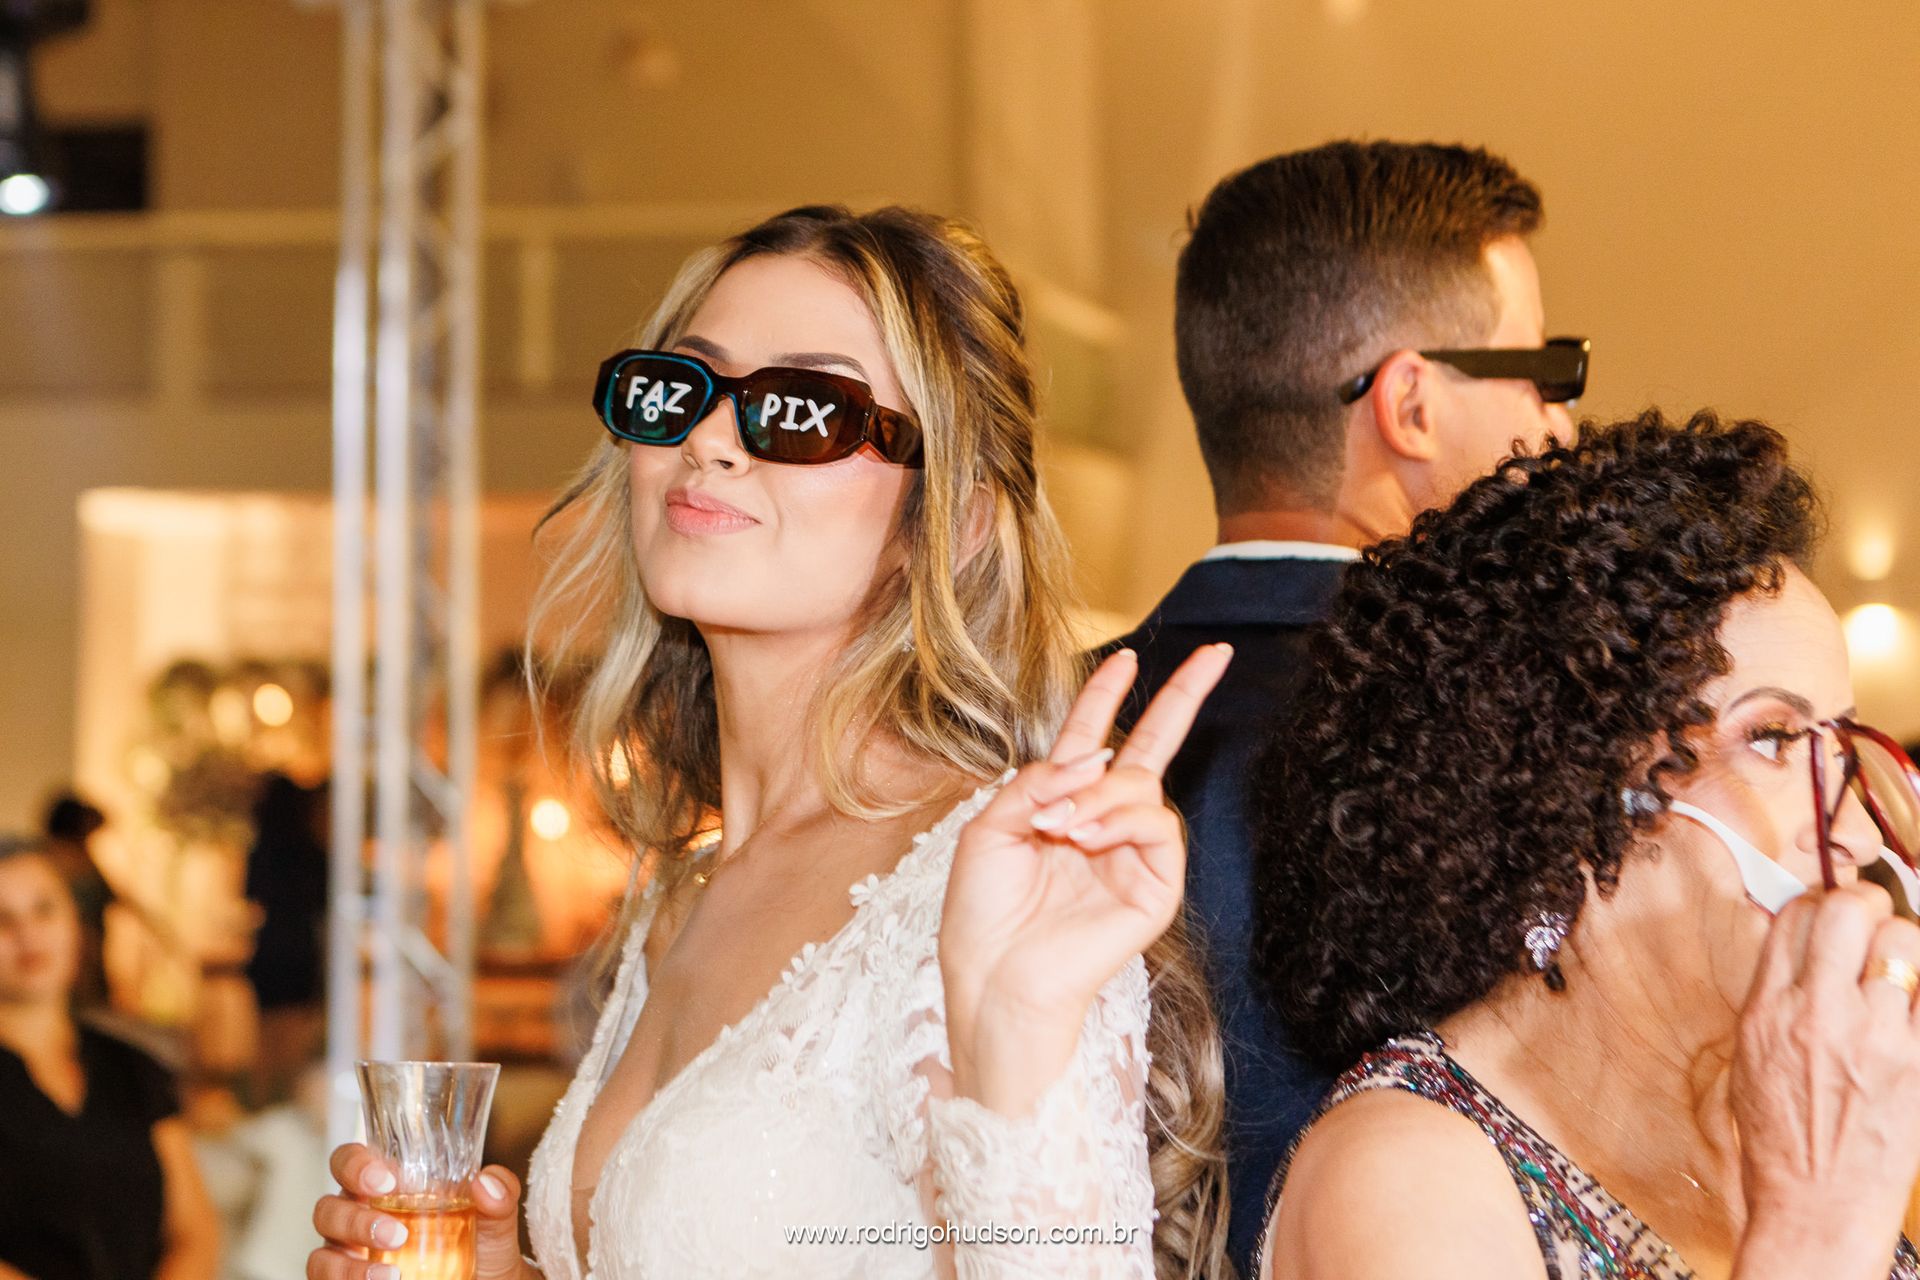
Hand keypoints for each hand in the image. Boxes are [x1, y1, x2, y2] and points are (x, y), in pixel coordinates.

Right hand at [308, 1143, 531, 1279]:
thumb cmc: (480, 1244)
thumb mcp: (496, 1218)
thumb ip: (500, 1194)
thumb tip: (486, 1183)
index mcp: (382, 1186)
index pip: (348, 1161)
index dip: (354, 1165)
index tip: (386, 1180)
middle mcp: (356, 1217)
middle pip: (327, 1209)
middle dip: (355, 1220)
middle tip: (397, 1234)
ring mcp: (348, 1256)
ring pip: (322, 1256)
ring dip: (350, 1266)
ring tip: (392, 1276)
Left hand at [939, 644, 1230, 1112]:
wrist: (993, 976)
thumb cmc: (982, 913)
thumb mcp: (991, 828)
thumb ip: (1038, 782)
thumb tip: (1100, 754)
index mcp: (1061, 808)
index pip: (1093, 741)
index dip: (1105, 697)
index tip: (1124, 658)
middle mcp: (1103, 826)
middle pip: (1153, 749)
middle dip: (1183, 698)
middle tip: (1216, 653)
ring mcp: (1134, 856)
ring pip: (1144, 788)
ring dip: (1102, 796)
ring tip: (1062, 827)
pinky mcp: (1155, 888)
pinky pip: (1157, 827)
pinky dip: (1121, 820)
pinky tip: (1085, 838)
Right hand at [1731, 883, 1919, 1277]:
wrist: (1817, 1204)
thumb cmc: (1778, 1136)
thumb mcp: (1750, 1054)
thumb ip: (1776, 995)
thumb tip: (1801, 943)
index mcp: (1770, 1010)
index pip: (1796, 916)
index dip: (1816, 901)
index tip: (1827, 911)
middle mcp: (1821, 1014)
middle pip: (1849, 910)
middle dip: (1863, 902)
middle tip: (1869, 919)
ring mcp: (1877, 1038)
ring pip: (1905, 942)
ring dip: (1904, 945)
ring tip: (1898, 968)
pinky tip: (1909, 1009)